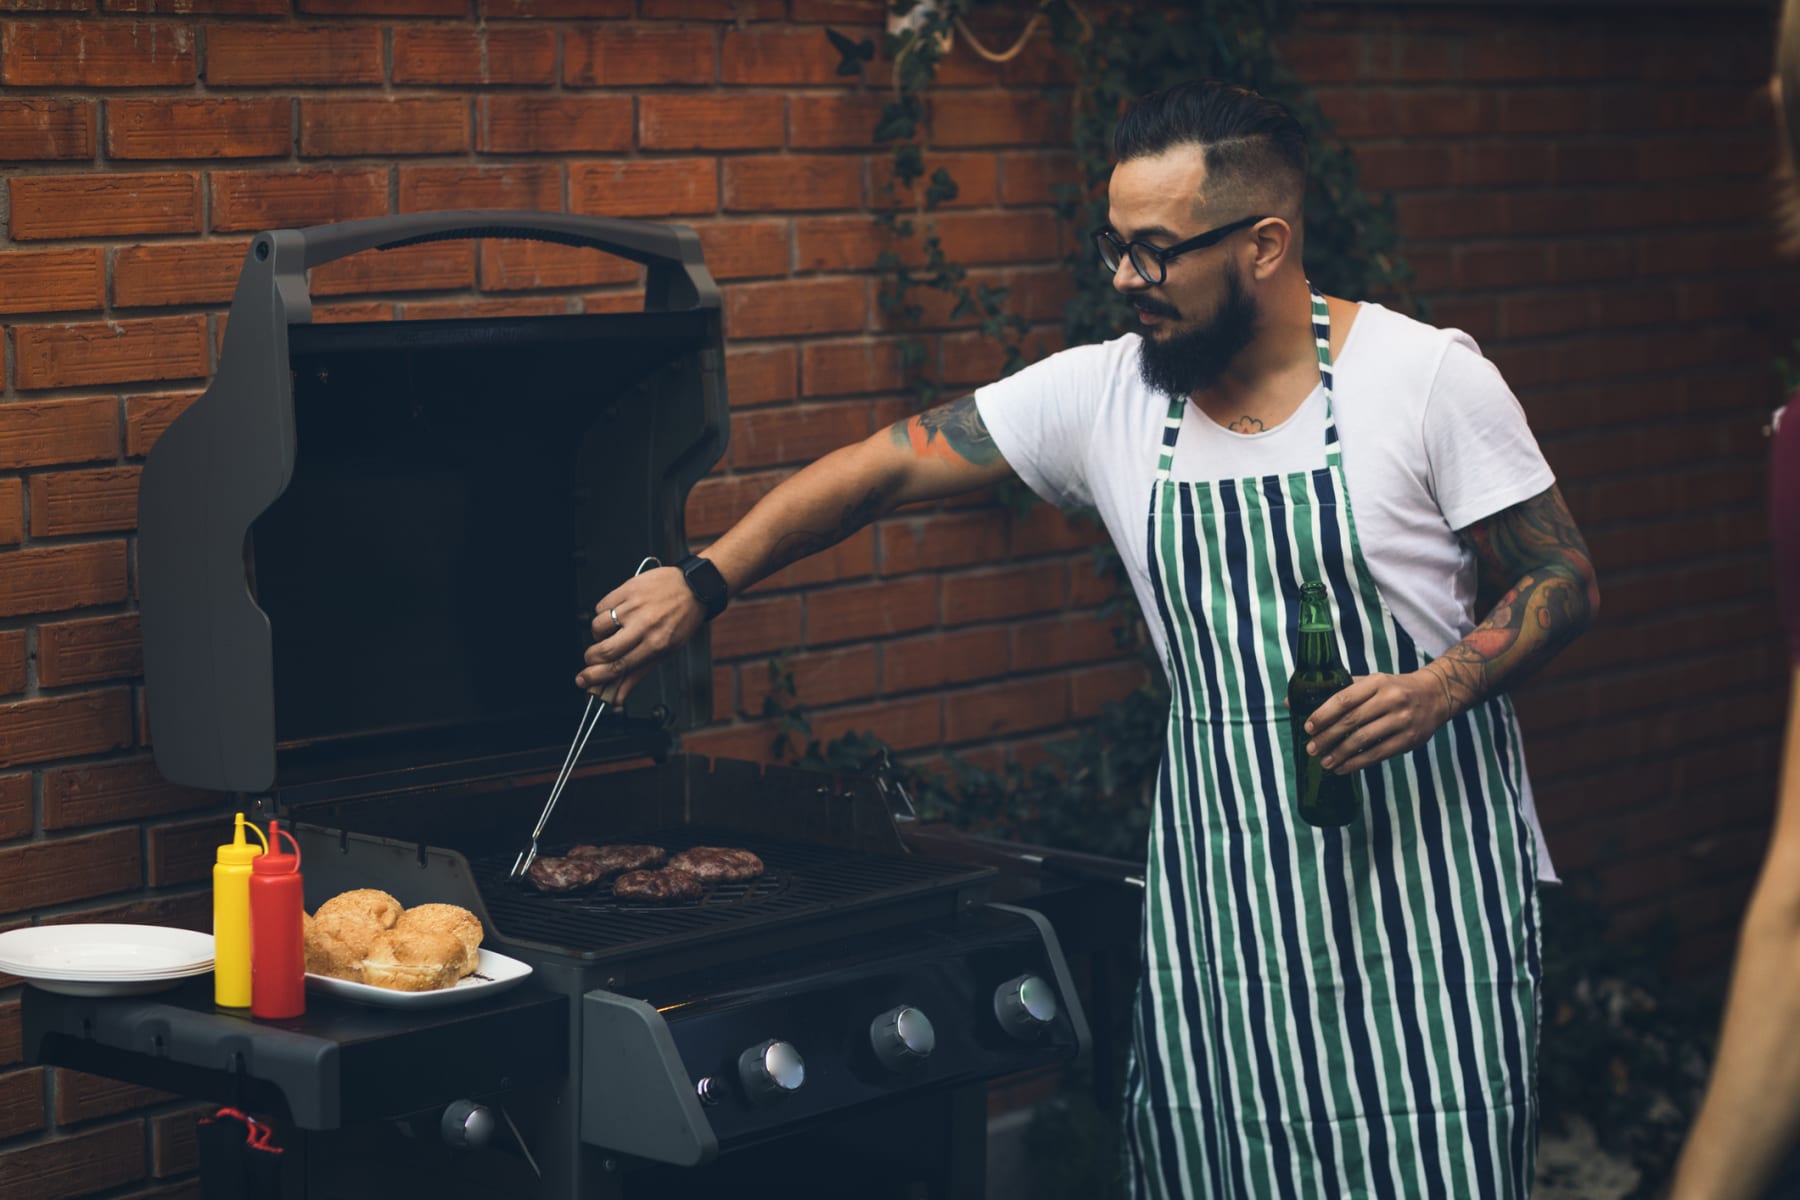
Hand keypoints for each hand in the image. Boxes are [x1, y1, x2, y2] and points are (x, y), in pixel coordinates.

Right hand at [574, 566, 706, 701]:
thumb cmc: (682, 619)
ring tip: (611, 632)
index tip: (584, 680)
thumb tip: (618, 696)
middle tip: (591, 660)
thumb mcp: (666, 651)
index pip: (619, 667)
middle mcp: (644, 626)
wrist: (694, 587)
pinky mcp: (627, 589)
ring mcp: (634, 606)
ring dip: (598, 634)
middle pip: (605, 649)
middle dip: (591, 659)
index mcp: (655, 645)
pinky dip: (603, 614)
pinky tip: (615, 615)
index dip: (597, 677)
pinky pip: (601, 606)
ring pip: (598, 626)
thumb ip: (638, 674)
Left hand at [1301, 670, 1452, 773]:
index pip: (1344, 699)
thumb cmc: (1393, 688)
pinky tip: (1342, 768)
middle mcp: (1391, 699)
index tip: (1308, 727)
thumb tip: (1291, 701)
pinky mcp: (1410, 739)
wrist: (1435, 695)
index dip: (1323, 714)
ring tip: (1324, 762)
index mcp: (1377, 682)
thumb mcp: (1370, 682)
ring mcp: (1402, 720)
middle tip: (1311, 749)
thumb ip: (1337, 690)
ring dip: (1340, 754)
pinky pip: (1379, 754)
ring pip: (1364, 740)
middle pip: (1351, 721)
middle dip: (1327, 737)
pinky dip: (1357, 763)